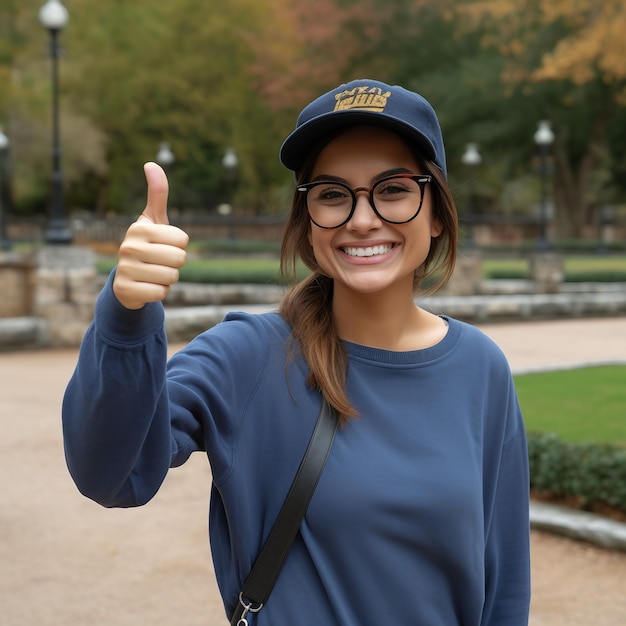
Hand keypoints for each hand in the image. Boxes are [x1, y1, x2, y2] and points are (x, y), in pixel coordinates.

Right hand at [113, 162, 188, 309]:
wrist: (126, 280)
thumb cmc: (147, 246)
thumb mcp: (153, 220)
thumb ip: (157, 194)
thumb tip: (151, 163)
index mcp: (139, 228)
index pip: (183, 239)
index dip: (179, 245)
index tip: (164, 245)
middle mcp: (129, 247)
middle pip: (179, 258)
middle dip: (176, 263)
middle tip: (160, 262)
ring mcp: (125, 269)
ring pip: (172, 277)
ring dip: (169, 279)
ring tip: (154, 274)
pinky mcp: (126, 290)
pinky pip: (161, 293)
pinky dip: (160, 292)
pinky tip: (148, 286)